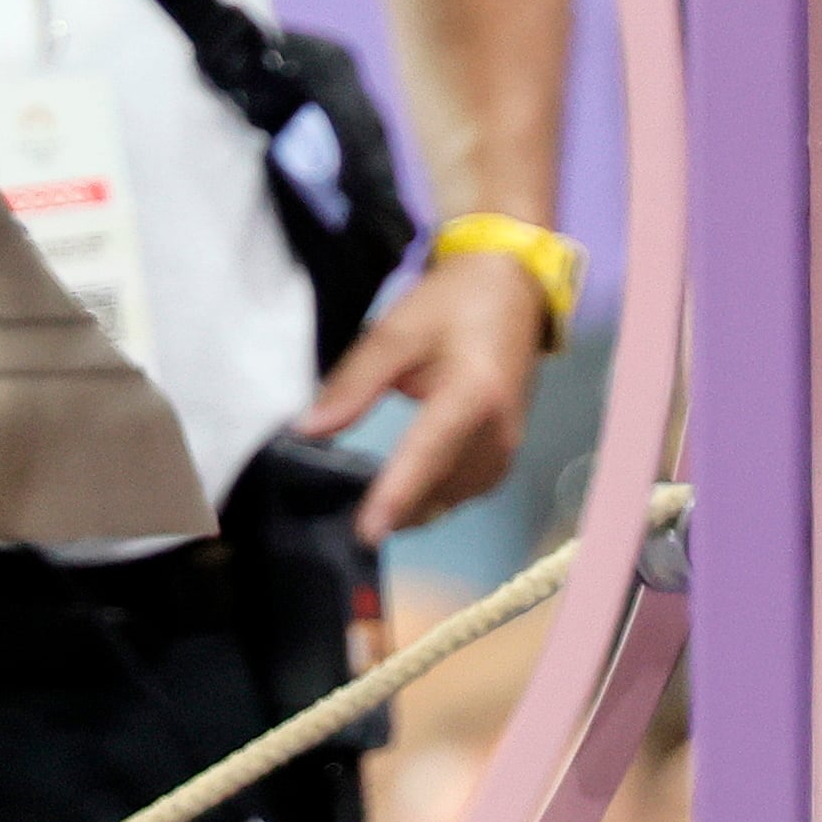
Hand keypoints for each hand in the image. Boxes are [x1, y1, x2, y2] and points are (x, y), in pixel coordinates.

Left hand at [298, 250, 554, 544]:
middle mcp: (499, 431)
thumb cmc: (453, 305)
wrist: (513, 291)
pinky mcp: (505, 455)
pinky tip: (404, 495)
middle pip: (440, 485)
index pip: (429, 452)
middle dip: (396, 510)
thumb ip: (354, 383)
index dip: (397, 493)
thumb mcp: (396, 331)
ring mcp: (507, 448)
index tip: (367, 531)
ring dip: (414, 508)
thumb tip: (309, 429)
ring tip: (369, 512)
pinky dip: (433, 497)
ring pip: (452, 497)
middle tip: (345, 525)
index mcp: (475, 393)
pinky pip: (464, 491)